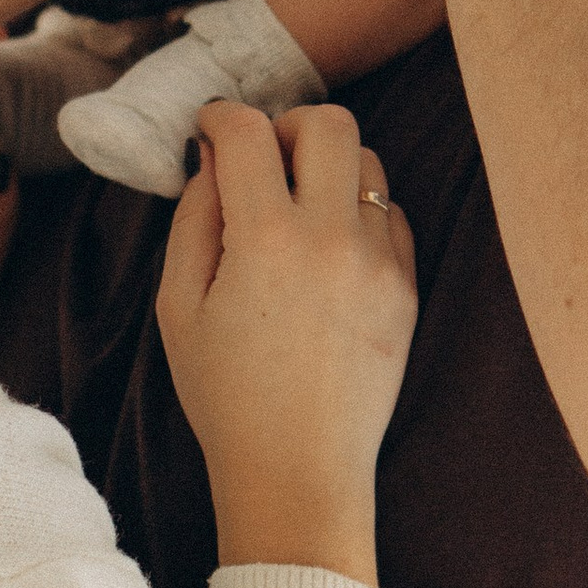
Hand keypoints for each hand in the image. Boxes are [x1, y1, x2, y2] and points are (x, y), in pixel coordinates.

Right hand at [157, 103, 416, 584]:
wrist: (299, 470)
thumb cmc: (227, 396)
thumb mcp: (180, 306)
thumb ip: (194, 218)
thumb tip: (213, 156)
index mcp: (265, 240)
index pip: (249, 131)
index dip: (221, 117)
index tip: (211, 131)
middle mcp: (331, 239)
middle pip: (328, 122)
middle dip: (287, 126)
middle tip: (263, 162)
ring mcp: (380, 262)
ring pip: (368, 162)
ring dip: (328, 167)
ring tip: (295, 210)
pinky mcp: (407, 287)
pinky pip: (392, 214)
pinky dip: (359, 213)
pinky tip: (328, 252)